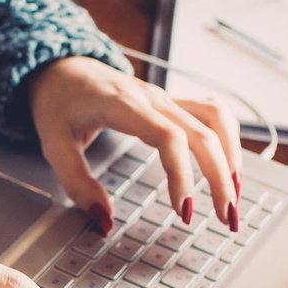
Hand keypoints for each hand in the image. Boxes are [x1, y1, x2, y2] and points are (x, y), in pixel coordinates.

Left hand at [26, 55, 244, 233]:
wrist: (61, 67)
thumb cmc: (58, 103)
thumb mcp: (53, 145)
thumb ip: (77, 184)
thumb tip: (104, 220)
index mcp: (123, 106)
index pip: (168, 138)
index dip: (183, 175)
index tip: (185, 210)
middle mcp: (153, 98)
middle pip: (202, 133)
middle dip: (220, 178)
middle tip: (226, 218)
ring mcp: (166, 97)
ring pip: (216, 121)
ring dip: (232, 157)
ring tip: (234, 195)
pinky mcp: (172, 102)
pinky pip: (212, 114)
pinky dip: (228, 140)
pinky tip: (230, 166)